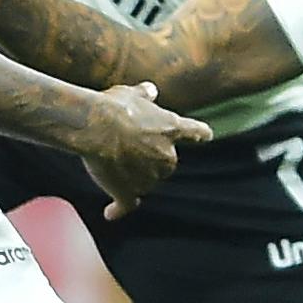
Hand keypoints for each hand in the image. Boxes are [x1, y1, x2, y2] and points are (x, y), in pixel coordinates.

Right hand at [80, 81, 209, 218]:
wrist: (97, 127)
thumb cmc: (114, 106)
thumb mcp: (130, 93)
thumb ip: (143, 95)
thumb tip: (150, 90)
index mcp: (171, 128)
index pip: (195, 132)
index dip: (199, 134)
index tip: (206, 135)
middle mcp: (166, 156)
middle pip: (165, 162)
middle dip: (150, 158)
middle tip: (125, 145)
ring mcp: (149, 178)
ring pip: (145, 181)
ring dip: (133, 176)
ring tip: (109, 161)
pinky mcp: (128, 192)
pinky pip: (127, 204)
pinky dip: (119, 209)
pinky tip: (111, 213)